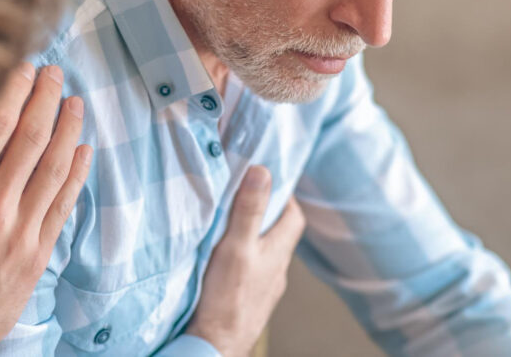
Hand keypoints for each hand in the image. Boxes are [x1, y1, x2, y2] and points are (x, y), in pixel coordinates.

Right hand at [0, 64, 90, 356]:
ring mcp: (21, 230)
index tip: (23, 67)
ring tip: (75, 101)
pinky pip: (64, 202)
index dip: (14, 90)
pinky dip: (77, 173)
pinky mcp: (38, 251)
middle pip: (32, 138)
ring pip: (55, 166)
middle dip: (46, 98)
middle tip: (55, 72)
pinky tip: (84, 149)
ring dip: (69, 129)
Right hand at [186, 166, 305, 356]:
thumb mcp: (236, 246)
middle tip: (243, 197)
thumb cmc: (227, 298)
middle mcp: (277, 270)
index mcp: (278, 251)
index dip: (283, 196)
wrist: (216, 346)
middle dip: (264, 213)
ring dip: (251, 238)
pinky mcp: (249, 300)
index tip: (267, 180)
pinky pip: (251, 271)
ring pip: (264, 254)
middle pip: (278, 233)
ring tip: (229, 225)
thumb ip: (248, 210)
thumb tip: (262, 171)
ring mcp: (264, 287)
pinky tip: (223, 260)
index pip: (294, 216)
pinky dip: (242, 259)